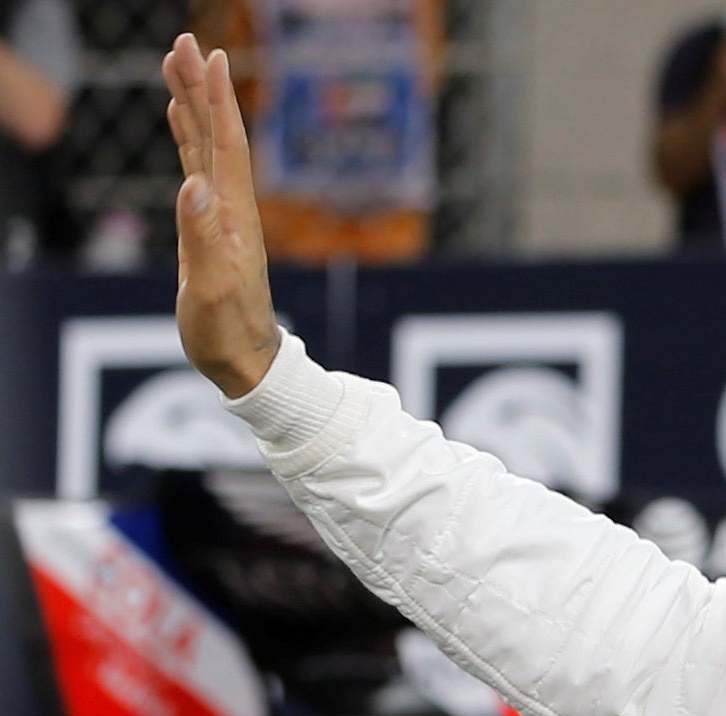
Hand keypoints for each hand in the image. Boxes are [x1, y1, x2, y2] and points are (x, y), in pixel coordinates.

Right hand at [162, 33, 277, 399]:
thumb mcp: (208, 288)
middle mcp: (230, 208)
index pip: (224, 145)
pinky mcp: (208, 226)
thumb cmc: (226, 331)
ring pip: (204, 147)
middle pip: (214, 135)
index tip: (210, 58)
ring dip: (192, 106)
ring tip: (178, 67)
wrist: (246, 361)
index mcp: (231, 216)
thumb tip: (194, 187)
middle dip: (200, 88)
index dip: (217, 102)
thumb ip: (200, 238)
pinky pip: (197, 169)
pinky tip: (180, 121)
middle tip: (185, 42)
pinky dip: (187, 139)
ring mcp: (219, 215)